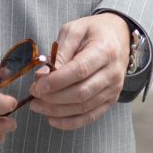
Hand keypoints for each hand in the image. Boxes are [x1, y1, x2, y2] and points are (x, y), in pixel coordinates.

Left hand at [28, 13, 130, 130]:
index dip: (57, 81)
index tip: (38, 85)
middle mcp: (112, 73)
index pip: (80, 70)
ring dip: (57, 111)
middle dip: (53, 97)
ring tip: (37, 105)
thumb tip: (44, 75)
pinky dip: (70, 122)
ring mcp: (113, 89)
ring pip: (83, 108)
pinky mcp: (111, 100)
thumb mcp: (75, 30)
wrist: (119, 38)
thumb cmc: (93, 32)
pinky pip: (90, 117)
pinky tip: (52, 119)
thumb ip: (60, 51)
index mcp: (104, 50)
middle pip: (81, 93)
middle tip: (33, 93)